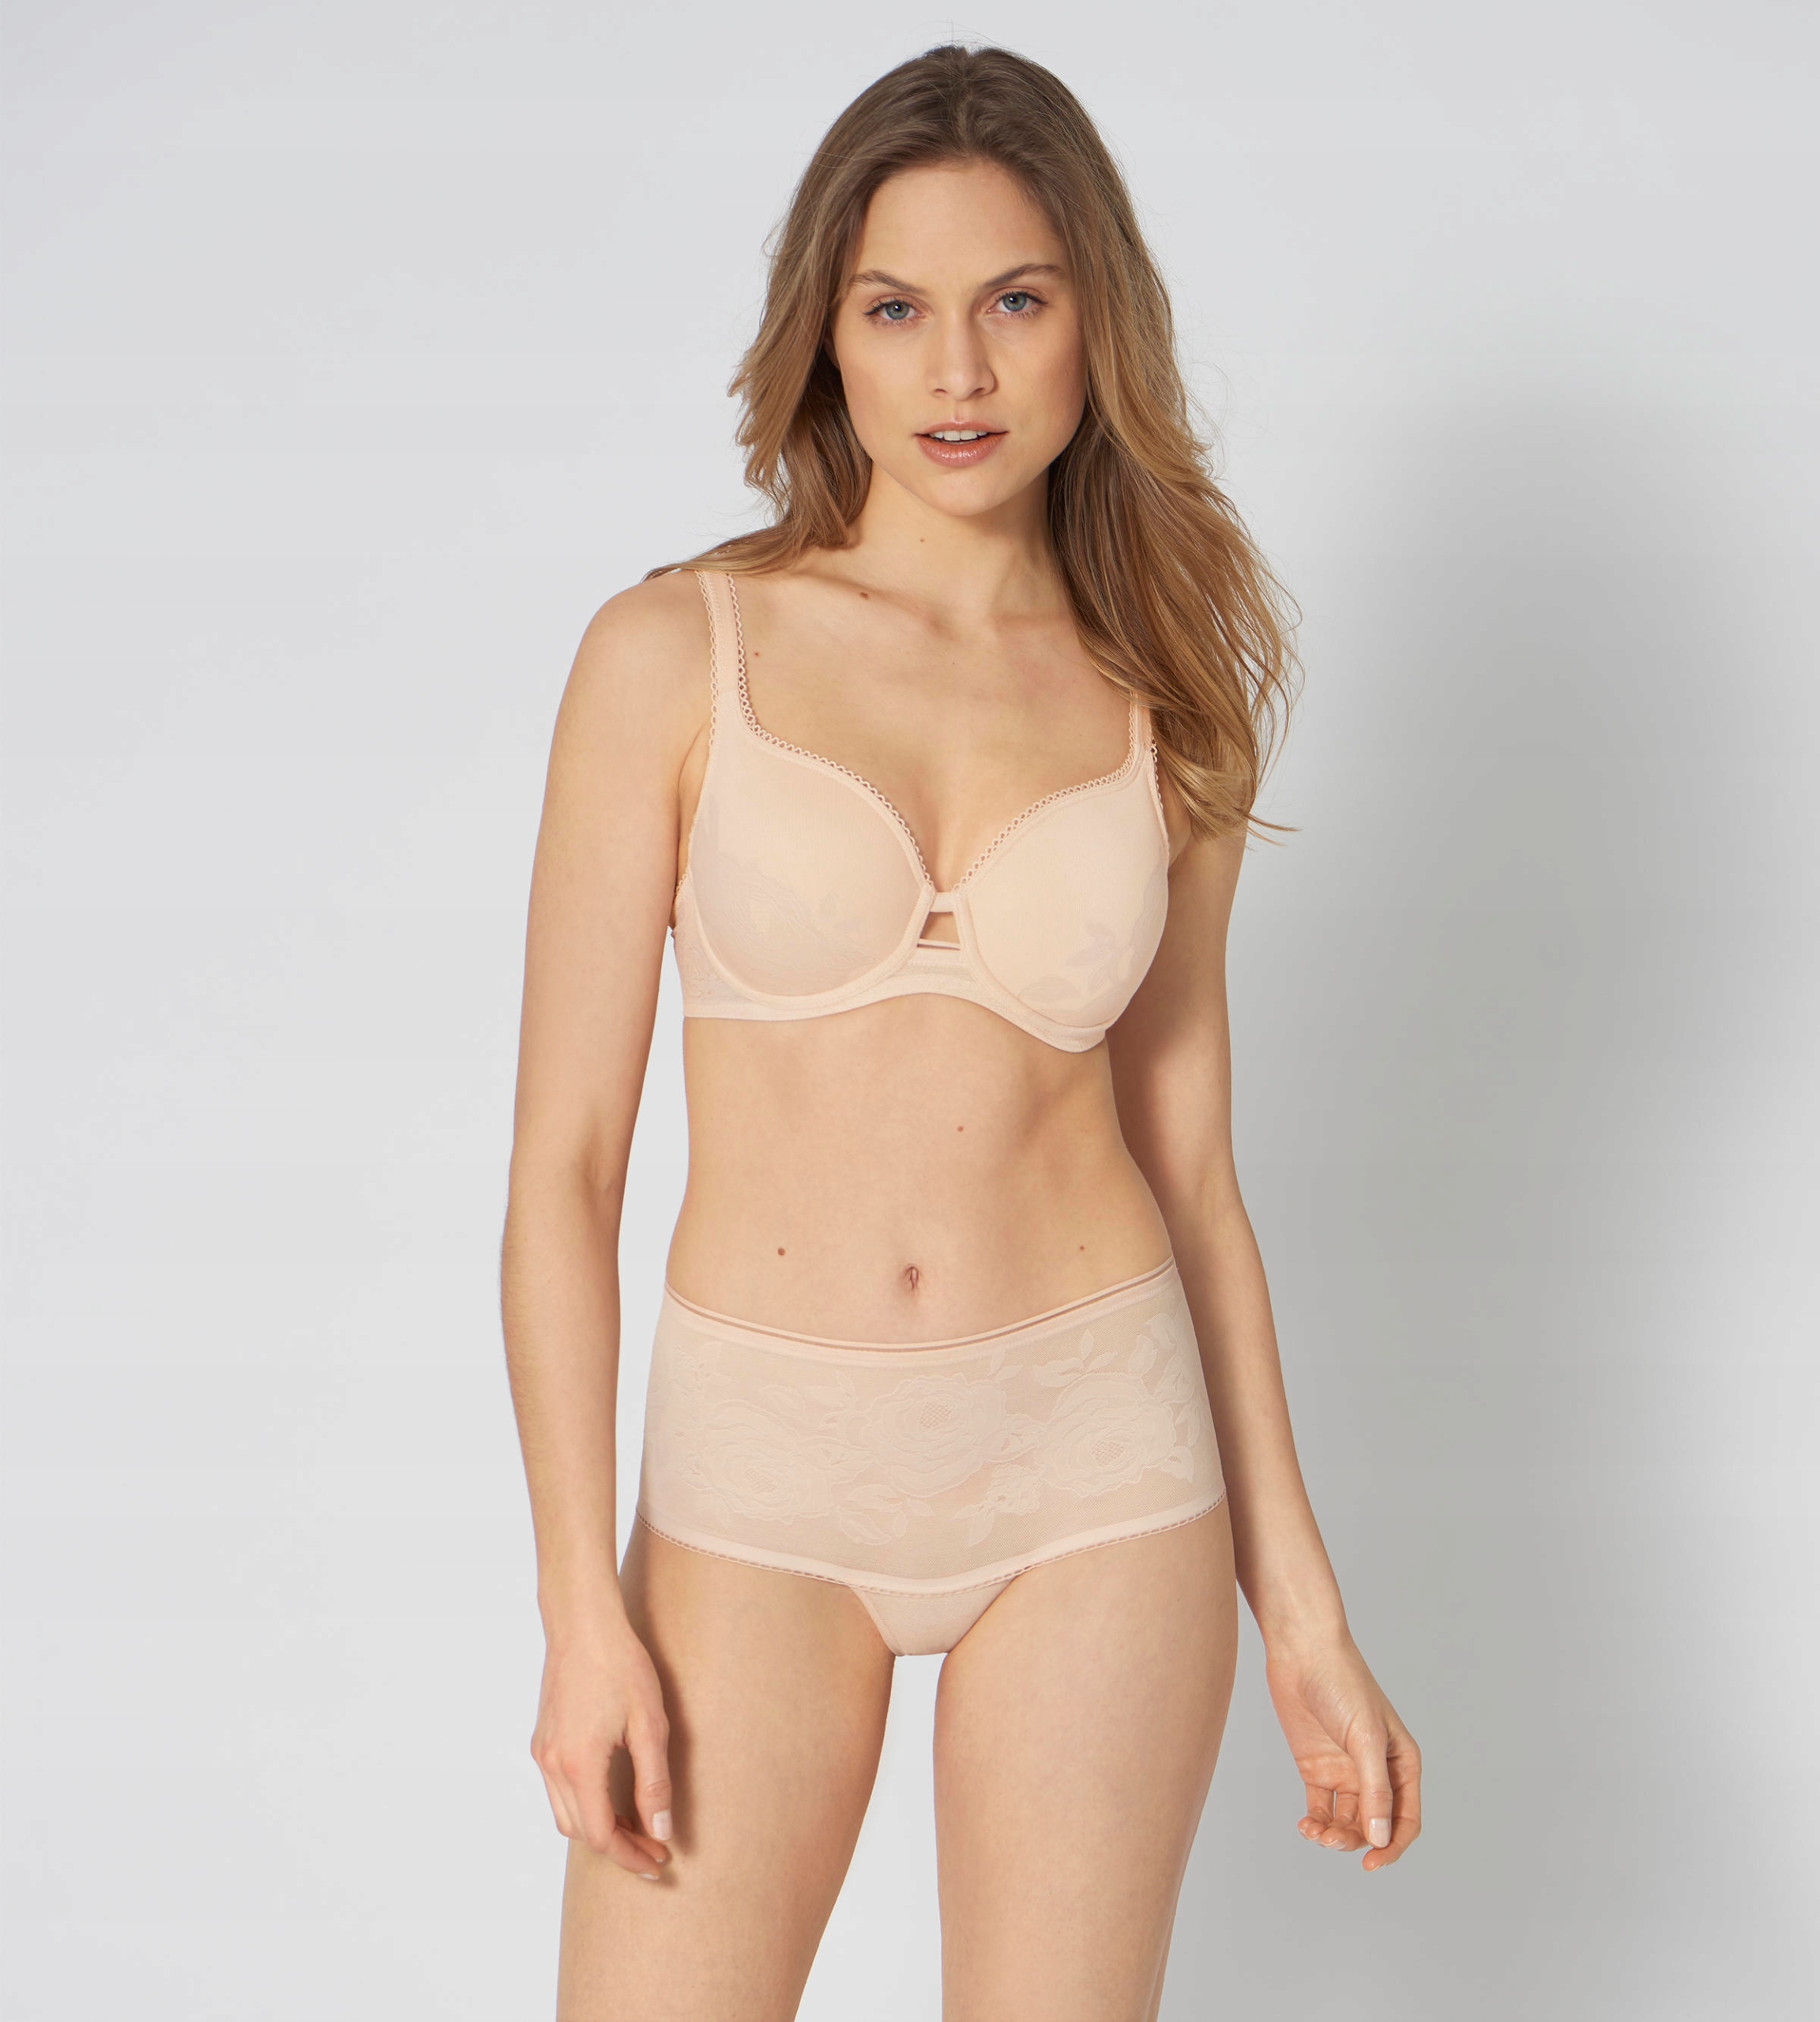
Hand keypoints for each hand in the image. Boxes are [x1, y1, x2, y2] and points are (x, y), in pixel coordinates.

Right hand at [530, 1611, 673, 1879]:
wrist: (583, 1622)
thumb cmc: (621, 1666)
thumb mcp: (649, 1724)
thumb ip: (654, 1782)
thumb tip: (661, 1831)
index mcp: (579, 1765)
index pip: (601, 1836)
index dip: (631, 1857)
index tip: (659, 1862)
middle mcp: (552, 1765)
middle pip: (580, 1832)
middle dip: (617, 1848)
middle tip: (655, 1848)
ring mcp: (542, 1752)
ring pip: (565, 1815)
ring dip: (598, 1829)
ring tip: (636, 1827)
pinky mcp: (542, 1740)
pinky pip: (558, 1791)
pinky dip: (584, 1805)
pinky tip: (611, 1797)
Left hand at [1265, 1631, 1420, 1870]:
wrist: (1302, 1652)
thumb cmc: (1343, 1685)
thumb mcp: (1365, 1739)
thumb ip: (1374, 1790)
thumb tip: (1380, 1839)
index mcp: (1401, 1763)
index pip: (1406, 1820)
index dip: (1393, 1846)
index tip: (1371, 1864)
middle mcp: (1376, 1771)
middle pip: (1373, 1826)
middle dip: (1355, 1840)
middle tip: (1330, 1839)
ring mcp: (1345, 1770)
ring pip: (1347, 1821)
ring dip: (1333, 1835)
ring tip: (1314, 1833)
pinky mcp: (1317, 1767)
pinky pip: (1322, 1808)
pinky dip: (1316, 1822)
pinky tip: (1305, 1825)